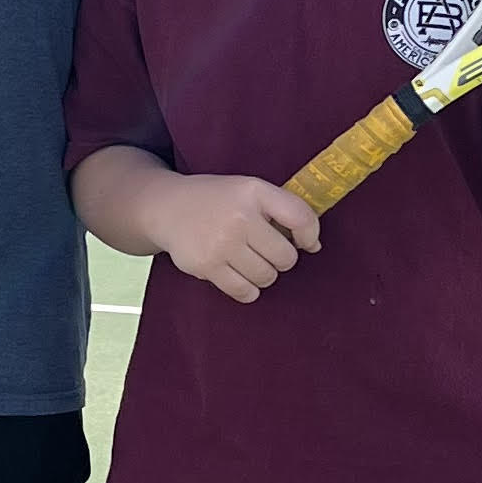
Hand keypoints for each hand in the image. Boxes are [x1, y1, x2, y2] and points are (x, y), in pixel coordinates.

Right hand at [157, 171, 322, 304]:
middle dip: (280, 258)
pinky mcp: (206, 265)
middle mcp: (239, 216)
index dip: (310, 234)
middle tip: (264, 250)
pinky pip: (244, 291)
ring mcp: (221, 243)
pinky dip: (248, 289)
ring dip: (263, 274)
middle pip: (285, 257)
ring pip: (266, 277)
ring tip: (247, 260)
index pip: (300, 216)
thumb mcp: (248, 190)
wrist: (166, 208)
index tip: (306, 243)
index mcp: (253, 191)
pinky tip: (239, 275)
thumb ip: (283, 211)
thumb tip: (315, 246)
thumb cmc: (217, 201)